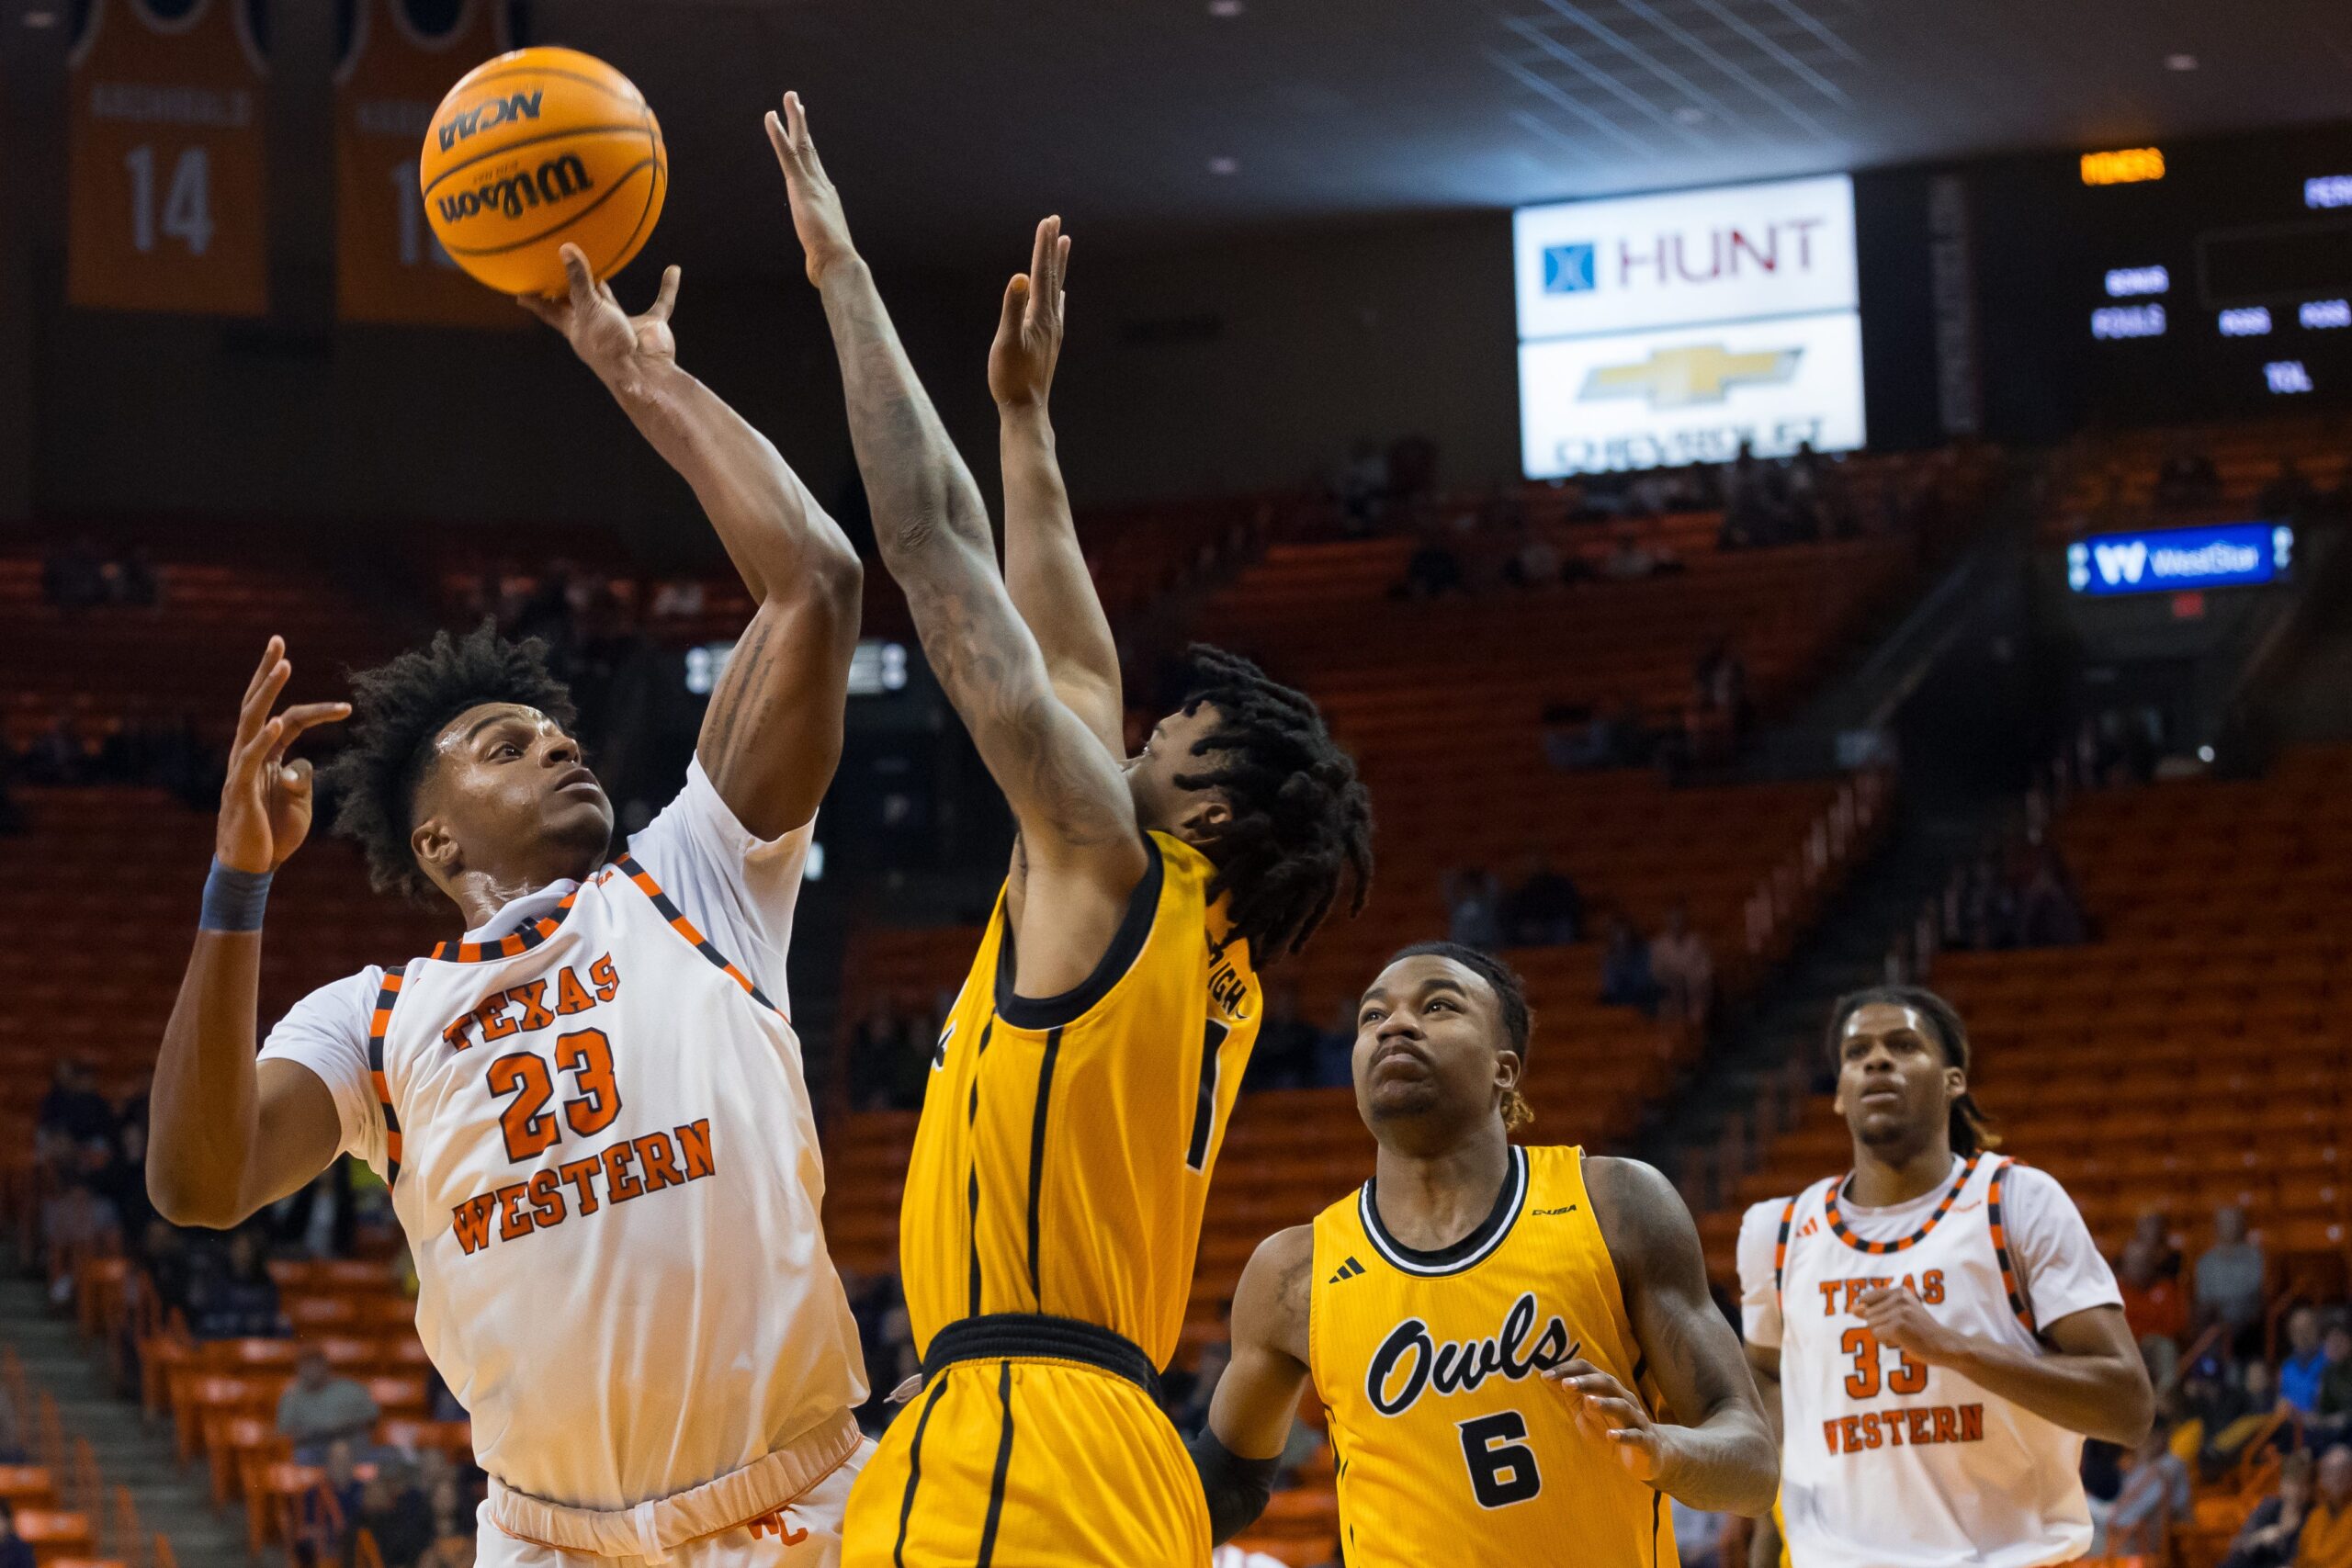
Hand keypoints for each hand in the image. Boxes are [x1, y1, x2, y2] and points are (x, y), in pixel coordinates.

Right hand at [217, 638, 348, 874]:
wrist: (252, 868)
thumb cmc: (273, 835)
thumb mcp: (297, 802)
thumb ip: (301, 778)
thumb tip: (305, 761)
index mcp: (266, 756)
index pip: (289, 720)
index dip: (317, 711)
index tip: (348, 707)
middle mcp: (249, 755)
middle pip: (257, 705)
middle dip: (268, 673)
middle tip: (277, 640)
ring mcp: (241, 770)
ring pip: (251, 721)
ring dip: (267, 692)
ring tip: (283, 664)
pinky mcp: (239, 789)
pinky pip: (249, 758)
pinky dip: (263, 739)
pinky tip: (277, 721)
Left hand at [517, 244, 680, 389]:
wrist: (645, 373)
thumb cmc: (609, 346)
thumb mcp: (590, 309)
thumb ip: (579, 280)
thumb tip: (565, 248)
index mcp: (576, 326)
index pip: (550, 311)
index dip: (535, 302)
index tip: (519, 292)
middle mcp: (596, 325)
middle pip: (577, 303)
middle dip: (567, 289)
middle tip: (555, 268)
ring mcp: (622, 327)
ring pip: (612, 302)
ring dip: (607, 288)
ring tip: (600, 264)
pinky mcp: (648, 327)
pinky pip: (661, 303)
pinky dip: (667, 288)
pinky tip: (673, 270)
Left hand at [765, 92, 857, 286]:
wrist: (838, 262)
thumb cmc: (832, 263)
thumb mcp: (822, 253)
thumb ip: (819, 252)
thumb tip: (819, 271)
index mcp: (826, 198)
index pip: (815, 168)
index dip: (808, 148)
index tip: (803, 133)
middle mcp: (822, 185)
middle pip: (810, 149)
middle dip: (803, 124)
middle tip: (797, 102)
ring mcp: (812, 183)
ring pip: (802, 143)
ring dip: (795, 119)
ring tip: (790, 98)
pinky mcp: (801, 185)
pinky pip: (787, 154)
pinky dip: (777, 134)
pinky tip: (770, 117)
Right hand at [989, 216, 1070, 409]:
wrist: (1026, 410)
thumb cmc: (1010, 378)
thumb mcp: (1006, 341)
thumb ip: (1011, 308)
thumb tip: (1020, 277)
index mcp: (1040, 315)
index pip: (1041, 272)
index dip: (1043, 245)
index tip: (1047, 220)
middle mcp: (1051, 319)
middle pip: (1053, 275)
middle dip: (1052, 247)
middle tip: (1056, 221)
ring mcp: (1052, 331)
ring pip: (1056, 289)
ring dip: (1057, 266)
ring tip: (1063, 245)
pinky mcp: (1050, 342)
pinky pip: (1055, 309)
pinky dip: (1056, 293)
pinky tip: (1059, 295)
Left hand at [1545, 1358, 1671, 1483]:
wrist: (1650, 1456)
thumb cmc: (1612, 1431)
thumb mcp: (1587, 1414)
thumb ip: (1572, 1397)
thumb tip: (1547, 1379)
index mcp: (1608, 1391)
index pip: (1589, 1371)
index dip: (1568, 1371)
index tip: (1545, 1376)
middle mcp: (1624, 1400)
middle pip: (1607, 1384)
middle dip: (1586, 1382)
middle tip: (1566, 1384)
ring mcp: (1636, 1420)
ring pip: (1623, 1407)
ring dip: (1605, 1403)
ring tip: (1589, 1402)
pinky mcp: (1645, 1442)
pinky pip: (1636, 1437)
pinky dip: (1623, 1436)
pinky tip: (1610, 1436)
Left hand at [1857, 1285, 1963, 1364]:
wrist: (1944, 1345)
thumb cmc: (1920, 1331)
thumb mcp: (1900, 1314)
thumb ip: (1876, 1309)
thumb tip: (1852, 1309)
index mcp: (1899, 1291)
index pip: (1866, 1298)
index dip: (1872, 1313)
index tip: (1891, 1321)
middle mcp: (1899, 1297)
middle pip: (1867, 1313)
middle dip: (1878, 1326)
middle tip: (1901, 1331)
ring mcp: (1899, 1311)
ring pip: (1870, 1324)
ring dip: (1882, 1334)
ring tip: (1902, 1336)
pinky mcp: (1898, 1326)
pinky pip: (1876, 1334)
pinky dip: (1885, 1341)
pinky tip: (1901, 1342)